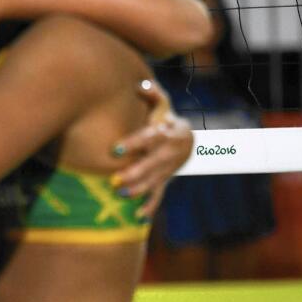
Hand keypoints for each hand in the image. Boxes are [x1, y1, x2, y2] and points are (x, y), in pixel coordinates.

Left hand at [112, 79, 192, 218]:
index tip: (115, 149)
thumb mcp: (162, 104)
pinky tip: (139, 216)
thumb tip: (140, 85)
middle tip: (115, 180)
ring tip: (121, 193)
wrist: (186, 138)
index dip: (134, 143)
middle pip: (153, 164)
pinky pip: (160, 194)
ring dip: (139, 189)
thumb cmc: (164, 118)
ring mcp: (169, 168)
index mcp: (167, 133)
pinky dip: (151, 206)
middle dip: (136, 173)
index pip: (150, 138)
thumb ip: (153, 94)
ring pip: (155, 181)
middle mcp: (170, 152)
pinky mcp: (167, 180)